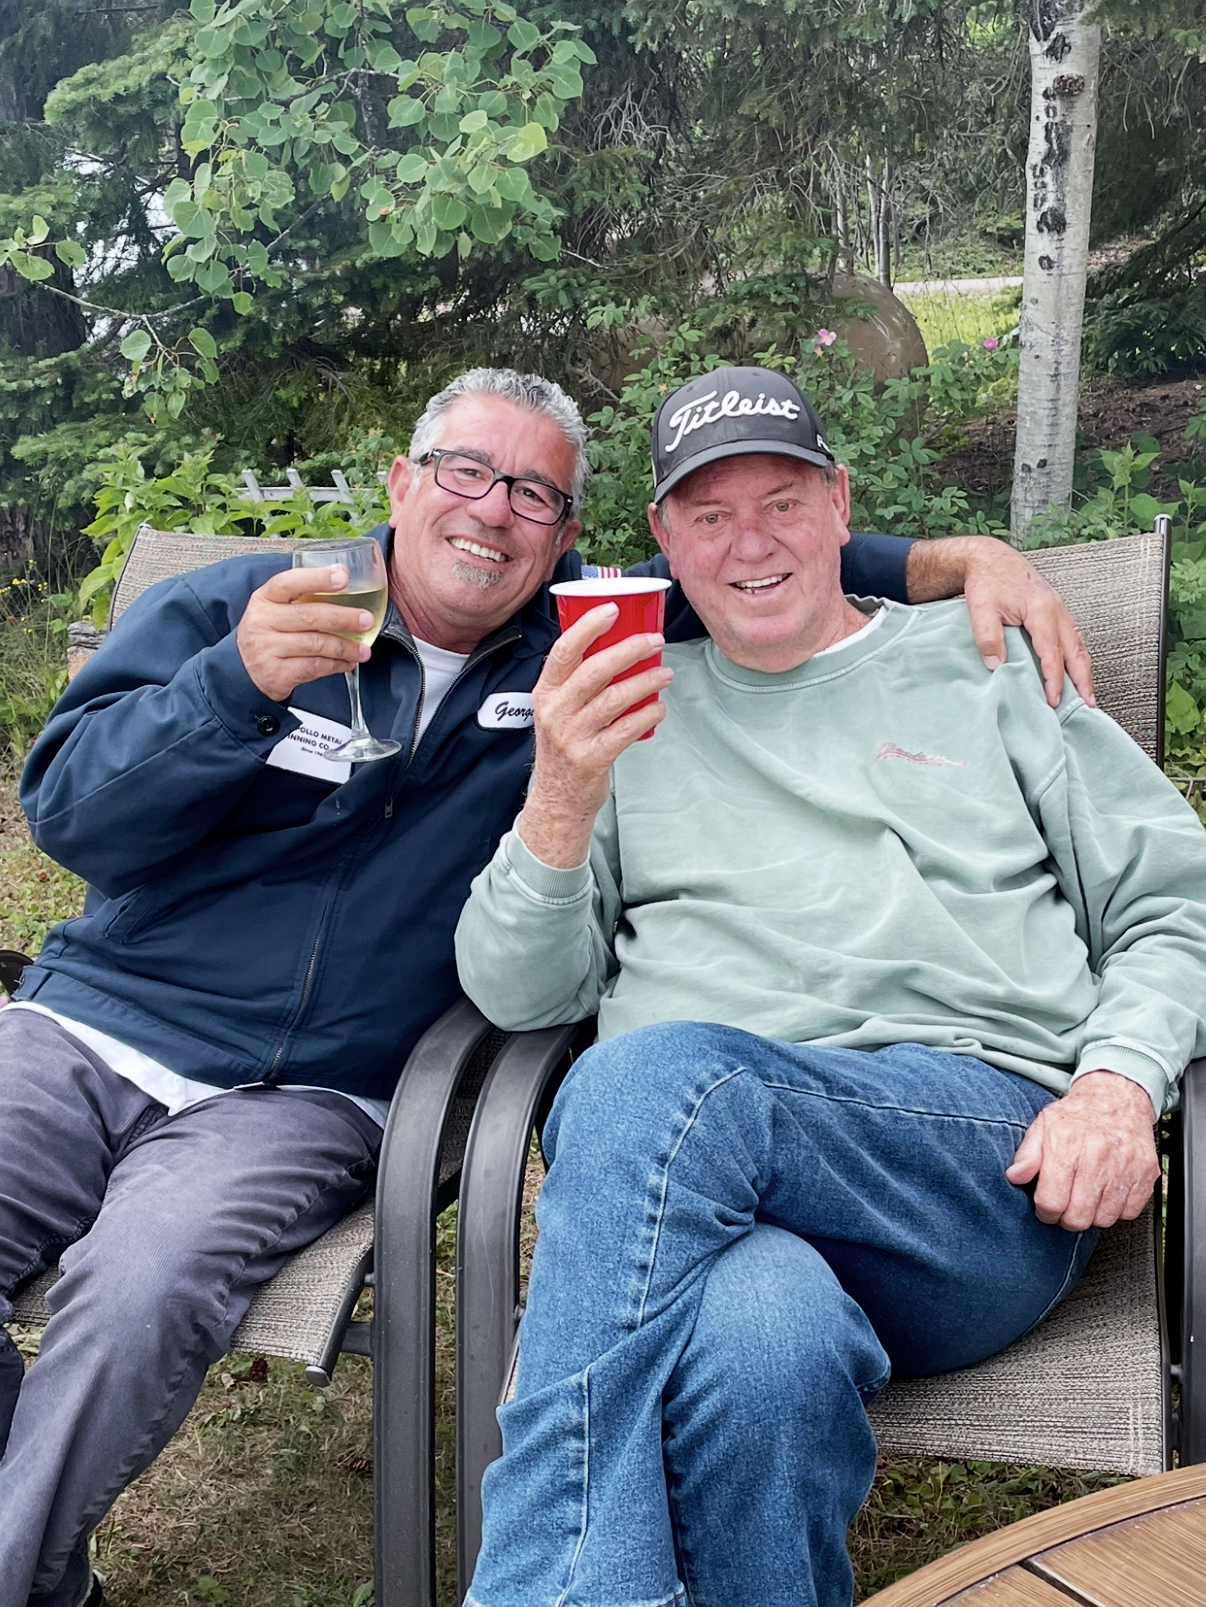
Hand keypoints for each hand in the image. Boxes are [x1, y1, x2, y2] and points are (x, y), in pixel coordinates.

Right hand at [236, 565, 372, 703]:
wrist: (243, 670)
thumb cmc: (268, 633)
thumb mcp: (275, 609)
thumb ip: (304, 597)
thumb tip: (344, 580)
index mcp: (264, 598)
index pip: (289, 582)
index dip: (317, 578)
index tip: (342, 577)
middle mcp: (263, 621)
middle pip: (309, 616)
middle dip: (343, 618)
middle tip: (366, 619)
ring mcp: (268, 648)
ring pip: (316, 644)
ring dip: (345, 647)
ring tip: (363, 650)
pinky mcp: (277, 673)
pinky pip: (314, 667)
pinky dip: (335, 665)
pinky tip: (347, 662)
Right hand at [518, 605, 673, 867]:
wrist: (556, 799)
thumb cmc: (564, 747)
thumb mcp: (557, 711)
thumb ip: (577, 683)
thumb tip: (619, 646)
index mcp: (544, 693)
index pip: (563, 651)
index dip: (588, 627)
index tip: (613, 609)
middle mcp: (554, 712)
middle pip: (594, 670)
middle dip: (629, 650)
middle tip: (655, 640)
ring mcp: (571, 736)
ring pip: (614, 699)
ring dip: (645, 682)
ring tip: (665, 674)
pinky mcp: (591, 758)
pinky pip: (625, 730)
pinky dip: (646, 715)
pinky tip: (659, 708)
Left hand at [907, 536, 1095, 708]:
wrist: (992, 558)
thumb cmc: (988, 580)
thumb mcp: (980, 608)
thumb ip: (988, 636)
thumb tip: (996, 664)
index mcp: (1041, 610)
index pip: (1052, 652)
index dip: (1054, 678)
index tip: (1053, 699)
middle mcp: (1057, 609)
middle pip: (1076, 650)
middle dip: (1082, 679)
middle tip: (1086, 704)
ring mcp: (1060, 609)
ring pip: (1079, 644)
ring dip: (1084, 670)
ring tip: (1087, 694)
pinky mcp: (1057, 610)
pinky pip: (1074, 637)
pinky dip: (1078, 656)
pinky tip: (1077, 669)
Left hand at [1005, 1070, 1158, 1230]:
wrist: (1117, 1097)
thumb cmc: (1077, 1115)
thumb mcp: (1043, 1126)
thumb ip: (1027, 1154)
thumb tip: (1015, 1176)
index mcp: (1067, 1143)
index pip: (1052, 1201)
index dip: (1045, 1211)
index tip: (1046, 1207)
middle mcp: (1098, 1154)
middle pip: (1079, 1216)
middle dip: (1067, 1218)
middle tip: (1066, 1205)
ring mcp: (1126, 1164)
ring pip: (1104, 1218)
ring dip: (1093, 1214)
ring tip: (1086, 1195)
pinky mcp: (1147, 1173)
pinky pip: (1130, 1212)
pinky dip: (1117, 1209)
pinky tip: (1107, 1192)